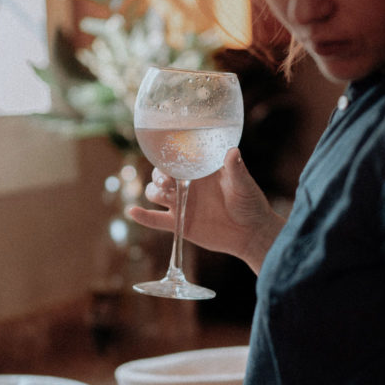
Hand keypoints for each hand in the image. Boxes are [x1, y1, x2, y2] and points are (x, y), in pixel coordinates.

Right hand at [129, 148, 284, 274]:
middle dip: (159, 175)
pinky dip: (143, 216)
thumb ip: (236, 169)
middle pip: (161, 175)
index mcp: (199, 171)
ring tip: (163, 194)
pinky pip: (156, 220)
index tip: (169, 158)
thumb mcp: (244, 184)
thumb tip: (233, 151)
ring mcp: (181, 204)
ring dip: (154, 192)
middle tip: (166, 180)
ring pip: (156, 194)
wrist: (251, 233)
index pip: (177, 159)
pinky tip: (133, 211)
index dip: (169, 157)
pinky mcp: (180, 223)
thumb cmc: (250, 203)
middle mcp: (187, 185)